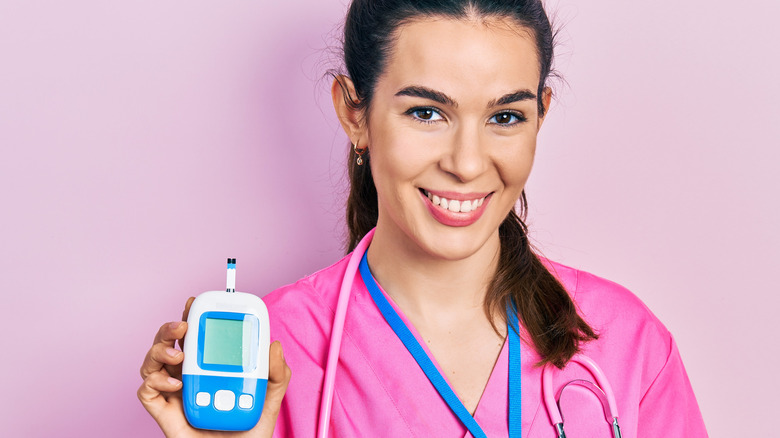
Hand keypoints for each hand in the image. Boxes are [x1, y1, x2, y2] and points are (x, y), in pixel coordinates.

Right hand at [138, 297, 290, 436]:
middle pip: (167, 342)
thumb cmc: (248, 430)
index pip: (196, 335)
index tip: (194, 302)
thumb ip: (276, 373)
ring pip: (151, 362)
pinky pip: (146, 391)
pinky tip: (176, 385)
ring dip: (159, 351)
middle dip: (169, 327)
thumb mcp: (270, 399)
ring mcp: (173, 393)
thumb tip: (273, 345)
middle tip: (183, 325)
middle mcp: (187, 375)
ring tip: (179, 357)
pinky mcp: (164, 413)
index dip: (191, 316)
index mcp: (208, 366)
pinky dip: (156, 383)